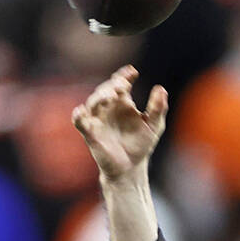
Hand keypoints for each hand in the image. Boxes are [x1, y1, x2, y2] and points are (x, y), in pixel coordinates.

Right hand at [72, 65, 167, 182]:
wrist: (131, 168)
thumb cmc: (141, 144)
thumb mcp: (154, 126)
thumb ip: (158, 108)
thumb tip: (161, 89)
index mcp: (123, 102)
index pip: (121, 82)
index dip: (124, 75)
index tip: (133, 72)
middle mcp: (108, 107)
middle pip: (106, 89)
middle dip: (113, 85)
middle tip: (122, 86)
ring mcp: (98, 119)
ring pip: (92, 102)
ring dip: (100, 96)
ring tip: (112, 96)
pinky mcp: (90, 133)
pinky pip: (79, 121)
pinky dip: (78, 115)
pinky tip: (81, 111)